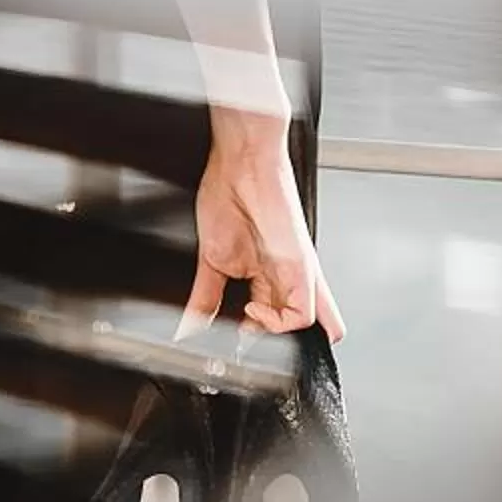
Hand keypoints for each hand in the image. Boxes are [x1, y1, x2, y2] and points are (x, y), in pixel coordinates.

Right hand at [183, 120, 344, 342]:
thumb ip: (203, 295)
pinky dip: (281, 324)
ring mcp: (298, 271)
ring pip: (312, 323)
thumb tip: (188, 324)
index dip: (258, 333)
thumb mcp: (210, 258)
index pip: (275, 314)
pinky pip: (305, 312)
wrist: (240, 160)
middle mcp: (288, 275)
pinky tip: (256, 312)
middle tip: (249, 341)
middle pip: (297, 322)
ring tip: (250, 321)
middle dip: (276, 341)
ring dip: (278, 335)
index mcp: (268, 273)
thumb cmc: (229, 192)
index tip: (238, 337)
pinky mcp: (301, 265)